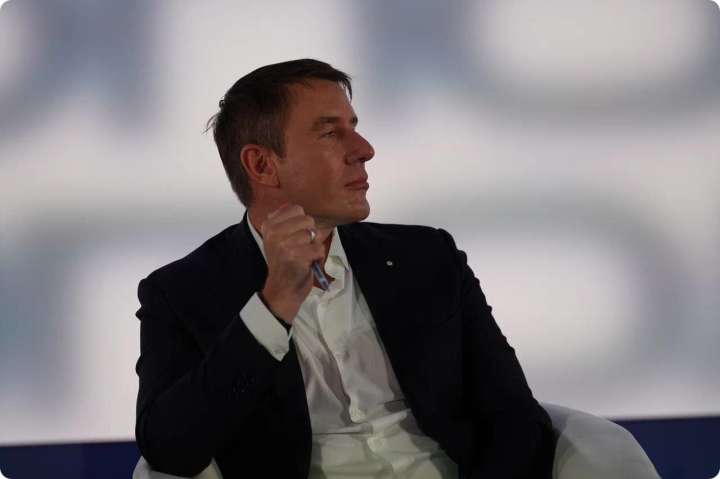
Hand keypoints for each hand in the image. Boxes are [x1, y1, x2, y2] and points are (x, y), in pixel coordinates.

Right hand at [259, 204, 324, 322]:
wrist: (282, 290)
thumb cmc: (284, 264)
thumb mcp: (277, 239)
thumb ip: (286, 222)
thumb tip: (298, 208)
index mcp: (269, 226)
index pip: (296, 208)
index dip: (302, 222)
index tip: (295, 236)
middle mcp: (274, 233)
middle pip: (307, 220)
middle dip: (310, 235)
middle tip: (301, 248)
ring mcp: (284, 245)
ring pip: (314, 234)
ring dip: (314, 247)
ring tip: (304, 256)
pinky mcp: (296, 256)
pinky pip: (319, 248)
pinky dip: (318, 257)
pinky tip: (308, 263)